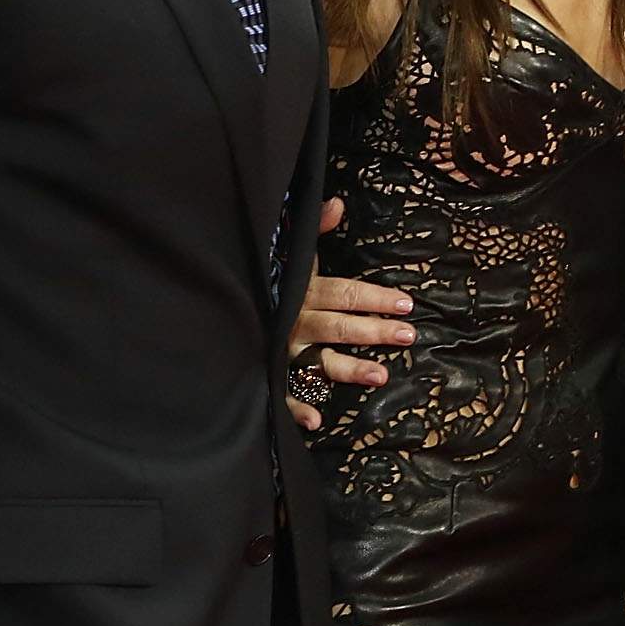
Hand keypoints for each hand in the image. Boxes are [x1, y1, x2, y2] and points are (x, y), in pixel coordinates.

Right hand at [287, 197, 407, 430]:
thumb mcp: (287, 250)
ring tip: (381, 375)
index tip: (405, 304)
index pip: (344, 293)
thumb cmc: (264, 278)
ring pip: (320, 361)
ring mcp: (282, 349)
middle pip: (340, 326)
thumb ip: (312, 229)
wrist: (217, 299)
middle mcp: (294, 320)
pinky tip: (315, 422)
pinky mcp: (268, 371)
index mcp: (302, 291)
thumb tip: (335, 203)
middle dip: (374, 330)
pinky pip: (282, 392)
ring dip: (349, 369)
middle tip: (407, 335)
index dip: (374, 298)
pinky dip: (295, 408)